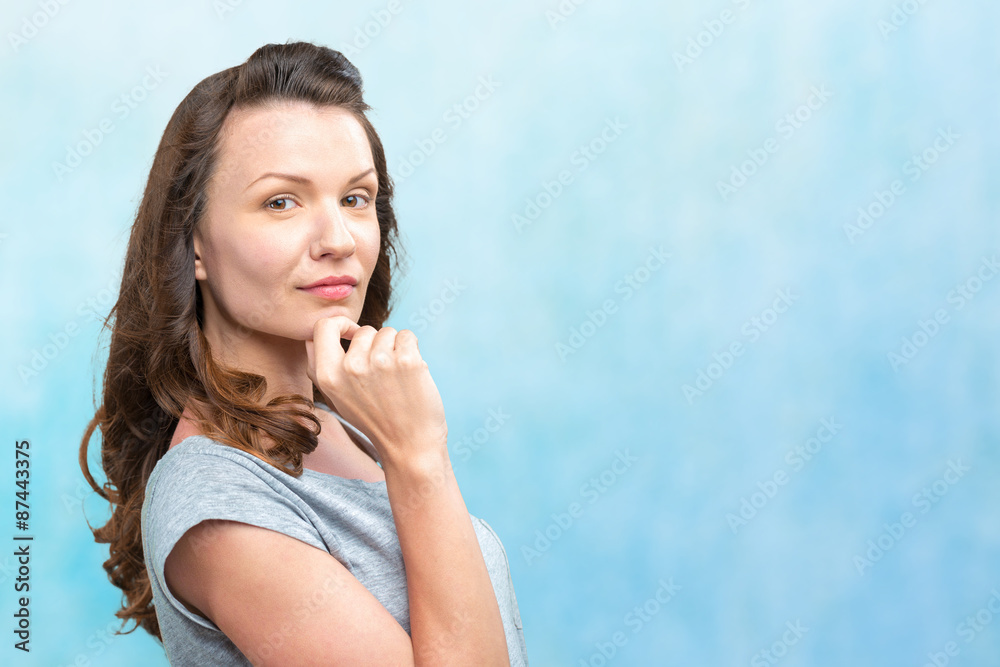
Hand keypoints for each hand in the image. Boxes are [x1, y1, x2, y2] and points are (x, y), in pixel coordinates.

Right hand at [305, 316, 448, 470]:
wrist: (409, 447)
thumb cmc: (374, 421)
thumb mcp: (336, 399)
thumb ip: (320, 368)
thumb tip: (312, 337)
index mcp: (328, 375)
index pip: (324, 326)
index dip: (341, 325)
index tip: (353, 334)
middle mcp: (351, 367)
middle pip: (365, 330)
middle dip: (376, 345)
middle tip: (383, 375)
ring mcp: (380, 362)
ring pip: (388, 332)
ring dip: (395, 348)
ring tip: (397, 377)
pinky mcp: (408, 361)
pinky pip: (408, 336)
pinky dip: (412, 349)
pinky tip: (411, 373)